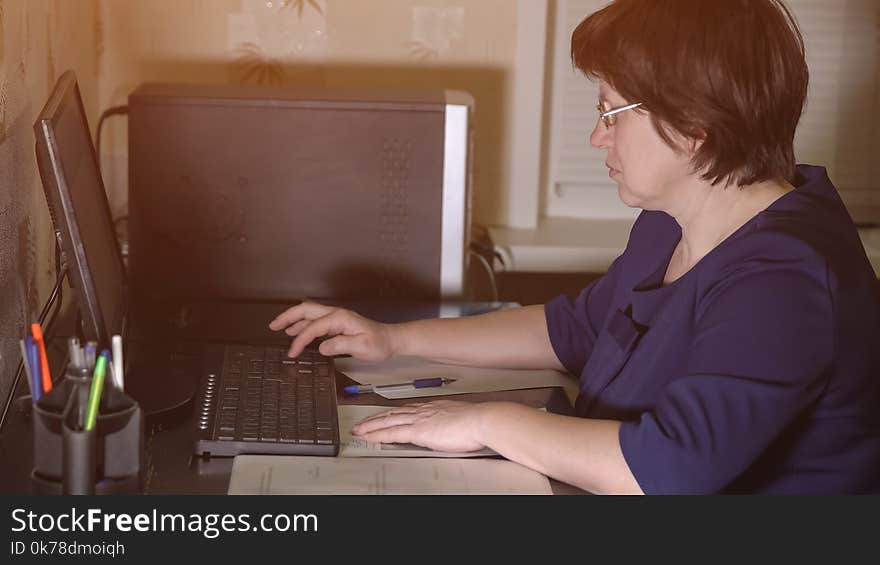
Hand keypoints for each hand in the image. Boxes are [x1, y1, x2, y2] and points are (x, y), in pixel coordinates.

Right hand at [269, 302, 396, 360]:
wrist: (391, 340)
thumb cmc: (379, 343)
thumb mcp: (362, 347)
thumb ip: (341, 345)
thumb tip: (323, 347)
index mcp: (340, 318)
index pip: (314, 327)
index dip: (301, 340)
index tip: (293, 352)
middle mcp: (337, 314)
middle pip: (306, 310)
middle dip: (288, 316)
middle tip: (273, 325)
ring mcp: (337, 318)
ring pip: (310, 314)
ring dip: (294, 319)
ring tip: (280, 328)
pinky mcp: (338, 323)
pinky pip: (316, 321)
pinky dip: (304, 324)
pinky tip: (298, 332)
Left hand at [351, 400, 489, 452]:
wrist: (482, 420)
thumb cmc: (478, 422)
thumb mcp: (461, 419)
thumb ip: (450, 422)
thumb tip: (449, 428)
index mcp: (433, 407)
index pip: (406, 410)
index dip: (392, 413)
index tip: (383, 416)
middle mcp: (423, 410)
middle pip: (392, 413)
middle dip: (375, 418)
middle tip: (362, 423)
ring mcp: (419, 419)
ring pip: (387, 421)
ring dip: (371, 426)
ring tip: (358, 430)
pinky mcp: (418, 431)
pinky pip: (392, 432)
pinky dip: (378, 434)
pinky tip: (368, 437)